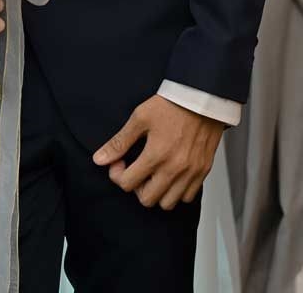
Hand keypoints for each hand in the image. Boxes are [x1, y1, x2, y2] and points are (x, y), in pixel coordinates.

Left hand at [92, 94, 226, 209]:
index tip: (119, 163)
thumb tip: (99, 159)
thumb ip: (119, 142)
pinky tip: (170, 175)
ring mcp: (191, 173)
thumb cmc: (171, 105)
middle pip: (147, 199)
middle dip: (135, 187)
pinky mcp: (203, 171)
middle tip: (135, 170)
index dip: (117, 174)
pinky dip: (177, 191)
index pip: (128, 184)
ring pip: (168, 203)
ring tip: (153, 174)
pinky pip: (188, 197)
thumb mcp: (139, 118)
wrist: (200, 98)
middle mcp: (175, 169)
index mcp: (156, 155)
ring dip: (156, 192)